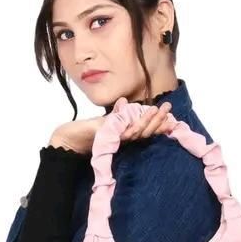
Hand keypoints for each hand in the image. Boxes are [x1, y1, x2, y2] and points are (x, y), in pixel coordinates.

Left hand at [49, 97, 174, 153]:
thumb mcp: (104, 120)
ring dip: (149, 122)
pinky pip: (124, 132)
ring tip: (158, 110)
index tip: (172, 117)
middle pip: (145, 131)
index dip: (158, 124)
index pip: (145, 130)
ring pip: (138, 132)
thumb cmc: (85, 133)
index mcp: (124, 134)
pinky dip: (133, 124)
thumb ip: (116, 113)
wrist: (68, 140)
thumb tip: (125, 101)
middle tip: (170, 108)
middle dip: (159, 120)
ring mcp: (116, 139)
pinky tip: (139, 117)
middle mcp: (123, 138)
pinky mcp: (108, 138)